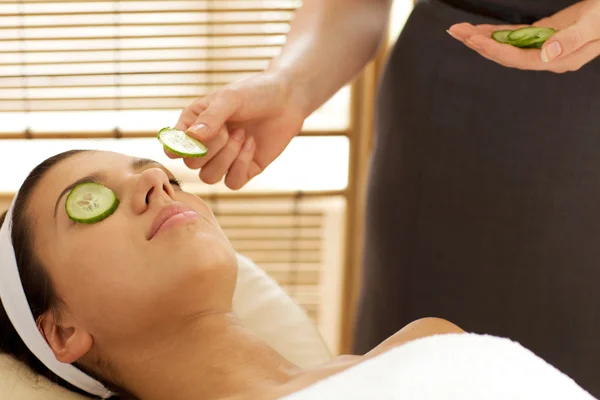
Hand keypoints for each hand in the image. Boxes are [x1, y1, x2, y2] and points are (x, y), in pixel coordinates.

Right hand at [166, 73, 306, 189]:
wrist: (286, 100)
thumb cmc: (254, 93)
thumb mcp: (230, 98)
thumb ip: (210, 117)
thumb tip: (191, 138)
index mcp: (192, 124)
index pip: (172, 147)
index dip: (179, 149)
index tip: (195, 139)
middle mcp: (203, 145)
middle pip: (192, 165)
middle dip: (212, 148)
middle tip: (229, 129)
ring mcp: (223, 159)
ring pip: (209, 178)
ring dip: (227, 158)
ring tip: (243, 135)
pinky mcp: (242, 170)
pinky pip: (232, 182)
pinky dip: (241, 165)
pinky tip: (252, 144)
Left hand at [447, 0, 599, 72]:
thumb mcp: (595, 25)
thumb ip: (571, 40)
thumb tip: (546, 54)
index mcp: (558, 60)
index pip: (518, 58)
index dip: (494, 49)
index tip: (474, 39)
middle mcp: (547, 57)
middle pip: (505, 54)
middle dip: (479, 43)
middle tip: (456, 32)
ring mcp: (544, 46)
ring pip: (506, 45)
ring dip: (483, 38)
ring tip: (459, 30)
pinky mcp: (544, 34)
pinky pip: (515, 36)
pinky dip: (496, 32)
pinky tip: (480, 30)